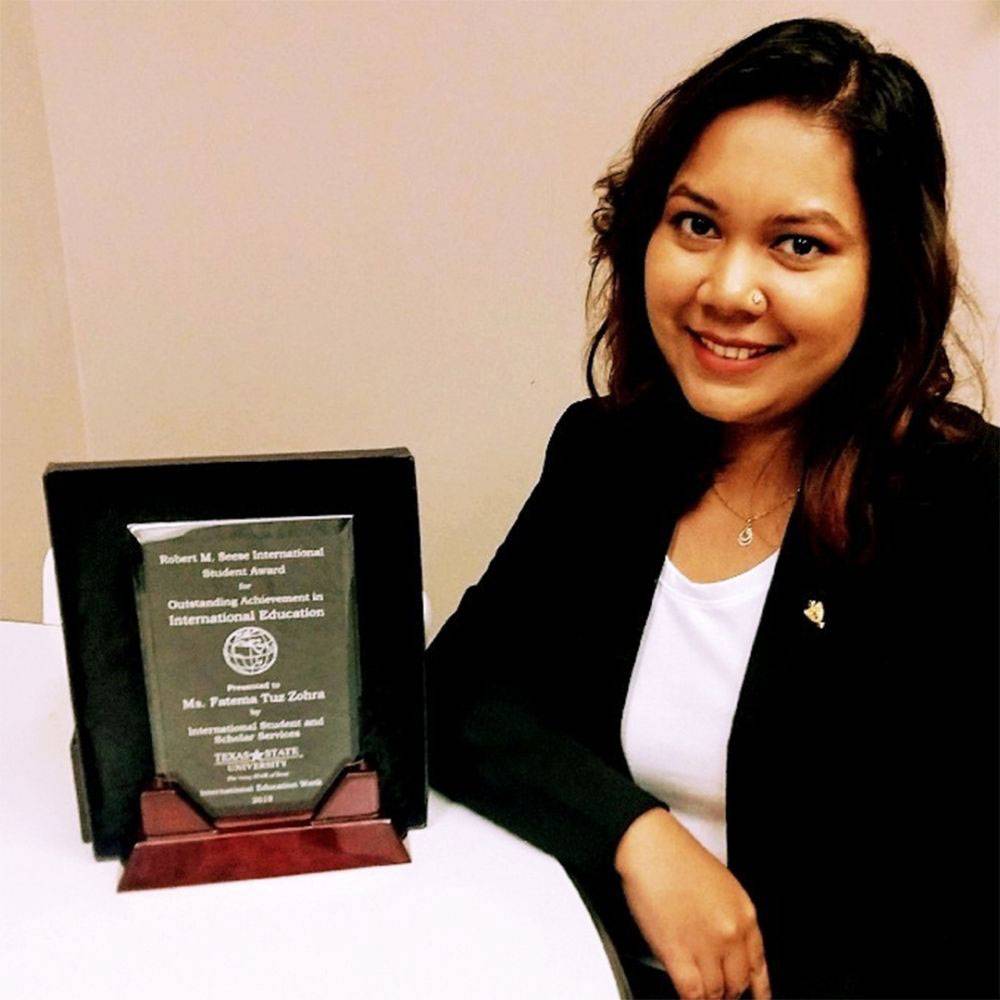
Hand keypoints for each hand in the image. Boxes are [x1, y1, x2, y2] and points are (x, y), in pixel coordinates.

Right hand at [615, 808, 770, 998]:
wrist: (650, 846)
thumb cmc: (677, 858)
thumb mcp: (722, 885)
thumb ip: (731, 919)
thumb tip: (728, 949)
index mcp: (745, 914)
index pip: (758, 966)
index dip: (755, 988)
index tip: (752, 995)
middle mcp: (731, 933)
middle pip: (737, 983)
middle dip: (728, 992)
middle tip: (718, 991)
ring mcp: (707, 946)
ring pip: (715, 992)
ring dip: (708, 995)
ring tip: (700, 992)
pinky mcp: (678, 954)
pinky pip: (692, 993)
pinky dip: (691, 998)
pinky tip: (687, 995)